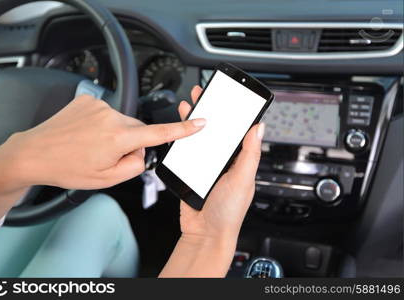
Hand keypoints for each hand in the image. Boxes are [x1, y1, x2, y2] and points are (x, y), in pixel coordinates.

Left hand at [0, 94, 205, 190]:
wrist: (34, 153)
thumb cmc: (67, 168)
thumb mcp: (107, 180)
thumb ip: (134, 165)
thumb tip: (142, 152)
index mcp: (118, 138)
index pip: (159, 133)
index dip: (183, 129)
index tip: (199, 122)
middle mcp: (111, 117)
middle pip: (138, 129)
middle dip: (130, 143)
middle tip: (107, 157)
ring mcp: (98, 106)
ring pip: (122, 122)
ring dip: (114, 134)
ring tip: (91, 146)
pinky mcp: (88, 99)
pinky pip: (107, 113)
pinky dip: (102, 124)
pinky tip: (86, 134)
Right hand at [159, 86, 263, 276]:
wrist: (204, 234)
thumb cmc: (228, 213)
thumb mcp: (242, 180)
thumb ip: (250, 154)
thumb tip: (259, 128)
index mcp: (240, 161)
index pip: (239, 131)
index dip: (233, 113)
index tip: (228, 97)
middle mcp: (224, 162)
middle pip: (217, 131)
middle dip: (210, 111)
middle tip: (204, 94)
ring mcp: (207, 166)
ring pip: (201, 139)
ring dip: (194, 122)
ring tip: (188, 106)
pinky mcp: (192, 172)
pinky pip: (187, 152)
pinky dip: (182, 139)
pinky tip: (179, 130)